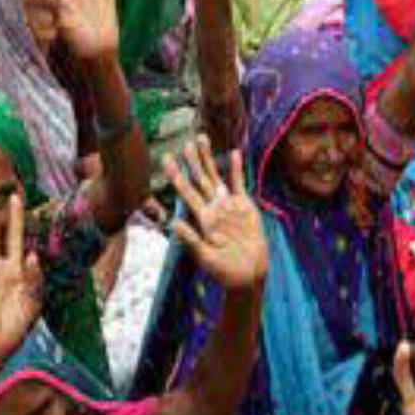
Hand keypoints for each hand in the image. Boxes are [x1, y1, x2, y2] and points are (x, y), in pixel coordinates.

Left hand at [164, 137, 267, 291]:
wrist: (248, 275)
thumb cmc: (225, 271)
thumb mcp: (206, 258)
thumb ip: (191, 241)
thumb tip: (174, 223)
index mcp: (202, 219)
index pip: (186, 192)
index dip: (176, 175)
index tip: (166, 158)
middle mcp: (213, 208)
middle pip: (200, 179)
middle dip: (192, 161)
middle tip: (184, 142)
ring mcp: (228, 206)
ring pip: (216, 177)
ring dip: (209, 159)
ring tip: (202, 139)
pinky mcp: (245, 207)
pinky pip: (239, 183)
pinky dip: (235, 169)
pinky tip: (233, 153)